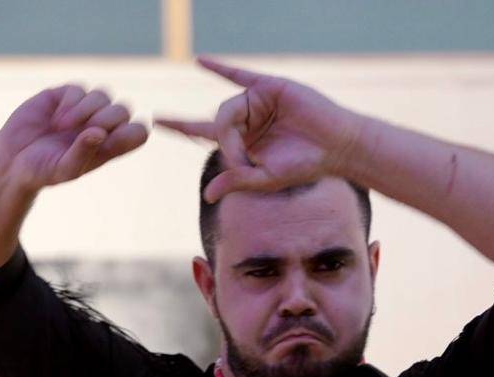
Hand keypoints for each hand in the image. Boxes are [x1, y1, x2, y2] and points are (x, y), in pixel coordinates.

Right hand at [0, 84, 149, 192]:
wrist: (11, 159)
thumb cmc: (42, 171)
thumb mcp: (64, 169)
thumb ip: (83, 153)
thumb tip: (100, 133)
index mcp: (109, 146)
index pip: (138, 132)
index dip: (134, 130)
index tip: (115, 137)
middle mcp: (100, 125)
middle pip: (123, 110)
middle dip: (106, 119)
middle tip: (84, 132)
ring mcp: (83, 108)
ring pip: (103, 96)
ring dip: (86, 110)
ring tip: (63, 128)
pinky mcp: (64, 95)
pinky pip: (79, 89)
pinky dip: (71, 103)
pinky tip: (57, 120)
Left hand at [154, 56, 365, 202]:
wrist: (336, 147)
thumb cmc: (304, 165)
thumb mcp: (266, 179)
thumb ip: (236, 181)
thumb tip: (208, 196)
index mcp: (242, 140)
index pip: (203, 131)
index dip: (181, 126)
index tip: (157, 122)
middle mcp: (246, 118)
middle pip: (217, 123)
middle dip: (225, 143)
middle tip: (242, 161)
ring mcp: (257, 100)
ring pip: (228, 108)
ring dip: (233, 129)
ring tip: (251, 151)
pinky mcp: (269, 86)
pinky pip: (239, 74)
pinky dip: (219, 68)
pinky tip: (198, 62)